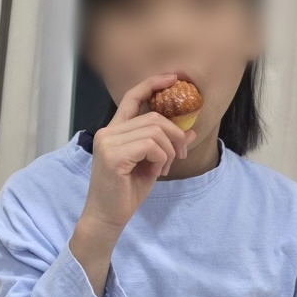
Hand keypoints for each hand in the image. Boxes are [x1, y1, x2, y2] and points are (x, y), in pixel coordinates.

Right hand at [83, 73, 196, 231]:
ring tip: (164, 167)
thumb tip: (189, 132)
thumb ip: (166, 146)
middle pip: (152, 117)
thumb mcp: (151, 165)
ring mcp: (108, 143)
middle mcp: (107, 133)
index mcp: (113, 131)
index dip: (152, 84)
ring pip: (154, 131)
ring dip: (169, 150)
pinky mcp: (113, 156)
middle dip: (174, 134)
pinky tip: (156, 171)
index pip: (131, 97)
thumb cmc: (125, 193)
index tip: (173, 79)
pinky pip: (151, 145)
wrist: (107, 217)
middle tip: (180, 155)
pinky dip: (162, 158)